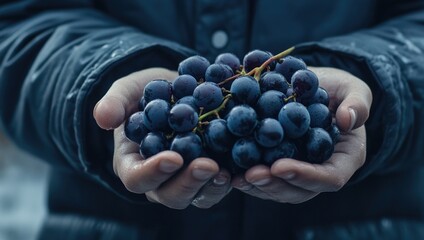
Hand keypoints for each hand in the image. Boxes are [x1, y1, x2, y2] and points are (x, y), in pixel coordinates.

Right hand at [93, 68, 230, 208]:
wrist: (177, 91)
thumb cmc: (147, 93)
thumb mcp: (128, 90)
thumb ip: (115, 102)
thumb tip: (102, 117)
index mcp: (132, 163)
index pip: (137, 178)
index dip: (153, 172)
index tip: (173, 157)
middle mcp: (160, 179)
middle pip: (170, 195)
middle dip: (189, 183)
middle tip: (207, 166)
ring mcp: (187, 179)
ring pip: (198, 196)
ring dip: (213, 187)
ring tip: (227, 171)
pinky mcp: (211, 173)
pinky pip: (220, 185)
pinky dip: (232, 178)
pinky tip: (244, 167)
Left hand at [231, 67, 371, 203]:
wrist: (314, 88)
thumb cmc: (339, 89)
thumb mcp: (353, 89)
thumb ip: (358, 103)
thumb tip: (348, 120)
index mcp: (345, 158)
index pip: (330, 178)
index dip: (305, 176)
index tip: (280, 166)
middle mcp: (321, 172)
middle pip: (300, 191)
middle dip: (274, 185)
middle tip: (251, 174)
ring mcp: (299, 172)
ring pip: (279, 190)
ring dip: (258, 186)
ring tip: (236, 177)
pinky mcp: (279, 166)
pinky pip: (265, 178)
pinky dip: (248, 177)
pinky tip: (230, 170)